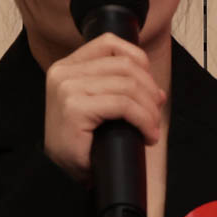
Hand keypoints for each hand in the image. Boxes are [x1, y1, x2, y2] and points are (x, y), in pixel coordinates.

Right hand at [42, 33, 166, 182]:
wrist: (61, 173)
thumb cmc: (81, 142)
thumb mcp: (95, 104)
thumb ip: (115, 86)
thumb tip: (156, 90)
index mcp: (66, 66)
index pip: (109, 43)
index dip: (138, 60)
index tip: (149, 87)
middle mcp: (63, 73)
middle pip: (124, 65)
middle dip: (149, 89)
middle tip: (155, 113)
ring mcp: (68, 88)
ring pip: (128, 85)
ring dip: (149, 108)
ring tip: (152, 127)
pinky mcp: (75, 107)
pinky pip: (123, 105)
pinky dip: (143, 119)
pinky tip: (147, 135)